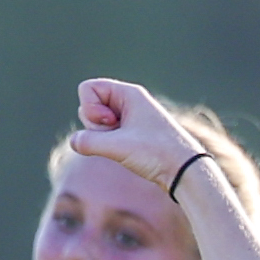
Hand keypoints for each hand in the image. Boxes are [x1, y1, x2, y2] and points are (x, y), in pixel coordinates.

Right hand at [72, 79, 202, 193]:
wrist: (185, 171)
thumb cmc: (157, 153)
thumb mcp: (118, 147)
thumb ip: (89, 142)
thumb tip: (74, 141)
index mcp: (128, 94)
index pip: (88, 88)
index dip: (89, 108)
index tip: (110, 123)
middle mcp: (128, 102)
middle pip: (89, 105)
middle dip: (94, 124)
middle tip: (117, 135)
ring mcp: (129, 119)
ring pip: (97, 123)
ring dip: (101, 138)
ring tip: (124, 147)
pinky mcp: (131, 135)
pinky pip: (107, 135)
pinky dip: (109, 145)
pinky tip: (126, 153)